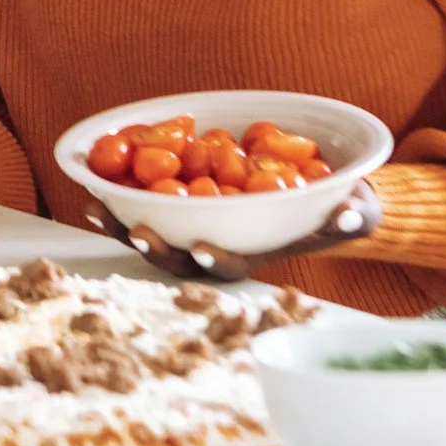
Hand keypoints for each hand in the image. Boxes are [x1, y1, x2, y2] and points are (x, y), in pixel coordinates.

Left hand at [86, 179, 383, 282]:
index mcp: (254, 252)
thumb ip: (350, 215)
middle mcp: (218, 244)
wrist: (317, 184)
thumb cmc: (336, 206)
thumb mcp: (352, 209)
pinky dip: (118, 194)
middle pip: (180, 256)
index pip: (232, 265)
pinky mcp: (176, 200)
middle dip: (157, 247)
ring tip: (96, 208)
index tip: (204, 248)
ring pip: (153, 233)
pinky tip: (92, 180)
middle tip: (138, 230)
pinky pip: (141, 201)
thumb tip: (349, 214)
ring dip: (123, 224)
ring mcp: (193, 225)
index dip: (216, 259)